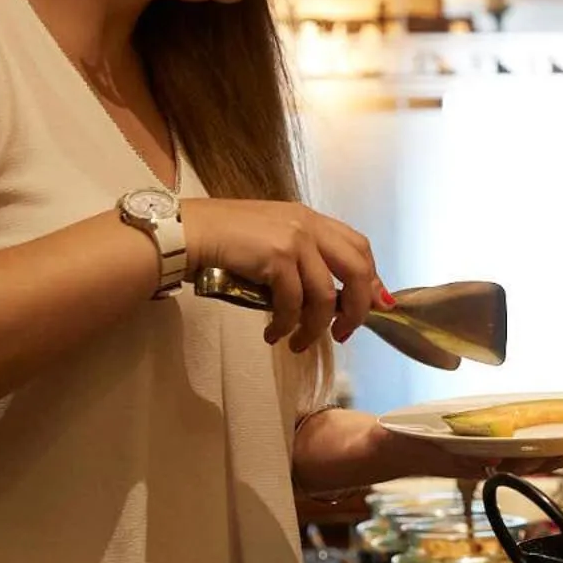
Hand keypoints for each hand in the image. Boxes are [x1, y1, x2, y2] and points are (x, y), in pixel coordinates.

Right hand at [180, 199, 387, 349]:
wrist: (188, 232)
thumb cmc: (226, 241)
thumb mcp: (273, 239)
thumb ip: (304, 258)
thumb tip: (332, 297)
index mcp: (311, 218)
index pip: (359, 246)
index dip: (372, 278)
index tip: (374, 306)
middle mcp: (308, 224)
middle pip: (357, 270)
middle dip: (357, 308)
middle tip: (344, 333)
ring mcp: (294, 238)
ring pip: (326, 294)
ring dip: (315, 328)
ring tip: (299, 343)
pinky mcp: (276, 256)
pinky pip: (294, 302)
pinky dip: (286, 325)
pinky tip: (274, 334)